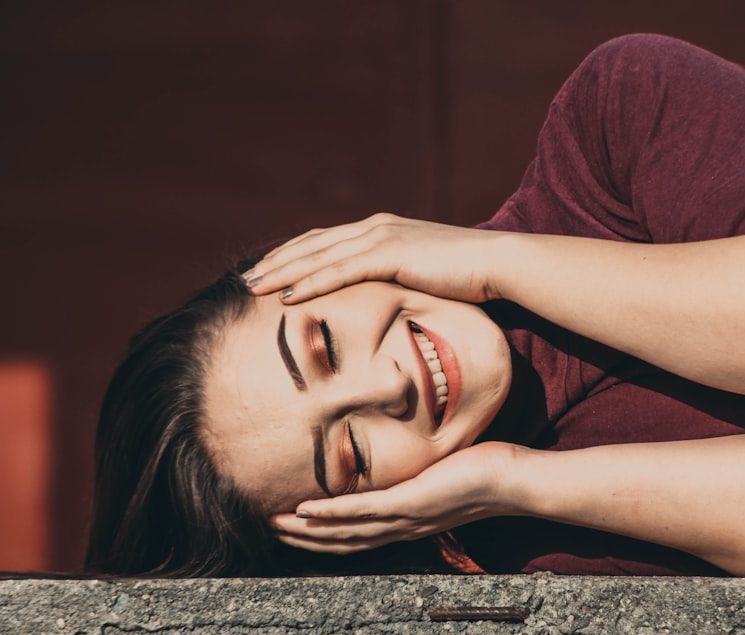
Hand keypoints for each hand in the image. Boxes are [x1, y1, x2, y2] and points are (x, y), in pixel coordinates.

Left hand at [244, 213, 506, 303]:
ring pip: (319, 256)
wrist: (497, 264)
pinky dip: (311, 283)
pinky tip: (289, 297)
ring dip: (283, 272)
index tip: (267, 271)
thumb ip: (399, 277)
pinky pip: (341, 271)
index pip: (325, 241)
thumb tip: (385, 297)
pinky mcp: (391, 255)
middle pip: (313, 244)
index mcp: (381, 230)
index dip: (293, 255)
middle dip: (276, 261)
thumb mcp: (423, 273)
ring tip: (253, 288)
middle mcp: (375, 227)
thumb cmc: (466, 276)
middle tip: (246, 279)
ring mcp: (382, 238)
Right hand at [270, 441, 521, 553]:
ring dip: (309, 530)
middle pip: (345, 542)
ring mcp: (405, 517)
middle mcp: (402, 528)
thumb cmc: (480, 474)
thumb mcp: (440, 478)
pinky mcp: (412, 502)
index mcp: (407, 524)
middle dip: (307, 538)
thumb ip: (418, 478)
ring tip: (279, 522)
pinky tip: (307, 510)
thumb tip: (405, 467)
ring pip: (347, 532)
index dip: (325, 536)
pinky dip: (332, 513)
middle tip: (274, 528)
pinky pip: (365, 510)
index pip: (359, 537)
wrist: (510, 481)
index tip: (297, 526)